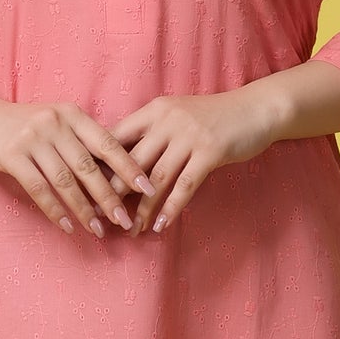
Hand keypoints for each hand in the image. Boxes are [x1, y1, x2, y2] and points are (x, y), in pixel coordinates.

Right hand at [0, 95, 156, 237]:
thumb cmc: (27, 127)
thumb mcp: (58, 124)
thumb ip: (83, 143)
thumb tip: (120, 175)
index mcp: (72, 114)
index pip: (108, 143)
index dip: (129, 167)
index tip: (148, 188)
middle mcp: (55, 123)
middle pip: (89, 166)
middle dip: (110, 196)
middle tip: (126, 220)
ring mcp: (32, 139)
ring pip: (65, 181)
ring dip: (84, 210)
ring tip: (99, 230)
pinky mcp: (12, 155)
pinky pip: (39, 189)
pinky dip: (55, 210)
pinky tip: (68, 226)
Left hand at [107, 87, 281, 234]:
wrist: (256, 109)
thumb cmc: (214, 117)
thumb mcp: (177, 116)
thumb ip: (151, 133)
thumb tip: (119, 161)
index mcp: (154, 110)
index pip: (116, 137)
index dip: (98, 164)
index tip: (83, 189)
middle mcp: (167, 120)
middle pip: (131, 160)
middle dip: (113, 192)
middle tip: (99, 216)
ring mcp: (189, 136)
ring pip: (156, 178)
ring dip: (142, 208)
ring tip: (131, 229)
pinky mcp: (210, 152)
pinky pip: (185, 185)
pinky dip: (170, 208)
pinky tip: (160, 225)